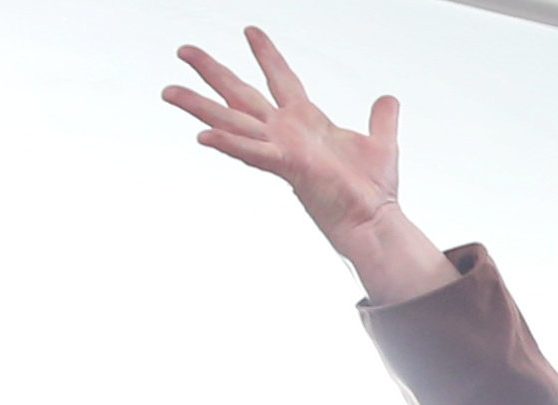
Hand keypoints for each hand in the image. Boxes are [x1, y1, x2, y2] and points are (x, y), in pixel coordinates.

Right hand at [164, 28, 457, 305]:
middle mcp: (285, 133)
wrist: (373, 220)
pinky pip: (252, 153)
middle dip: (212, 71)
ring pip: (231, 122)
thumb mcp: (381, 142)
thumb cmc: (372, 190)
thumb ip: (382, 118)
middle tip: (183, 50)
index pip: (280, 79)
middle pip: (240, 95)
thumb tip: (388, 98)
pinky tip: (202, 137)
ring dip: (200, 107)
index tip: (250, 29)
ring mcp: (281, 149)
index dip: (266, 54)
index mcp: (305, 122)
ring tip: (169, 91)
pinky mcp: (287, 167)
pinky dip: (228, 145)